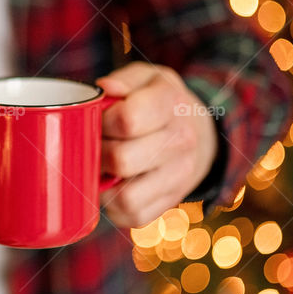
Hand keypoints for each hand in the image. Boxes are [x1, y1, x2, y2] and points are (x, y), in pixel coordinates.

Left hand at [97, 62, 218, 226]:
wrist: (198, 133)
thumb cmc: (158, 102)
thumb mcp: (146, 78)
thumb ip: (123, 80)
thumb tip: (104, 90)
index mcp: (171, 104)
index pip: (127, 119)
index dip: (102, 121)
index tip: (98, 120)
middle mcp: (181, 142)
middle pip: (122, 160)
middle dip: (97, 152)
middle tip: (94, 144)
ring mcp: (179, 176)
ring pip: (126, 197)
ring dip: (103, 184)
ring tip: (102, 166)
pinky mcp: (169, 202)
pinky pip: (131, 215)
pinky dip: (113, 204)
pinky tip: (114, 184)